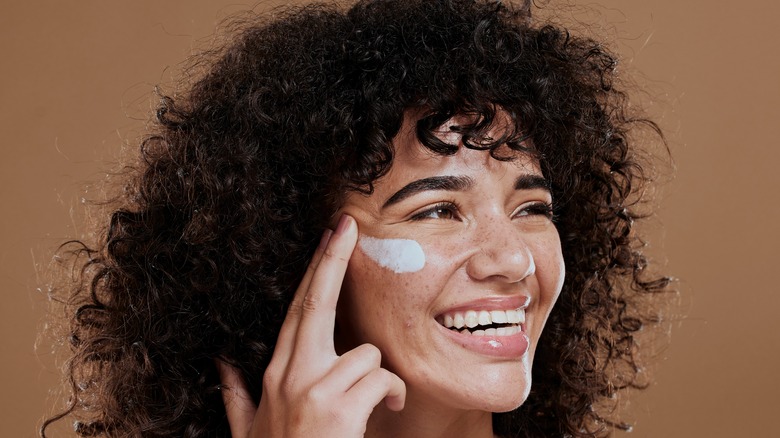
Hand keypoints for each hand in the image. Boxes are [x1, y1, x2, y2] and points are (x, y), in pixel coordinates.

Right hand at [217, 214, 405, 436]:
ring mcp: (312, 389)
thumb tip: (222, 365)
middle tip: (345, 225)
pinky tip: (387, 410)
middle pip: (314, 303)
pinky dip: (391, 392)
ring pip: (365, 352)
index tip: (327, 238)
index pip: (296, 310)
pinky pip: (380, 377)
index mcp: (274, 374)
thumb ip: (235, 396)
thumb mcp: (247, 430)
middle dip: (331, 260)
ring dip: (379, 375)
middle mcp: (290, 374)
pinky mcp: (337, 407)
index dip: (313, 271)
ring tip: (379, 400)